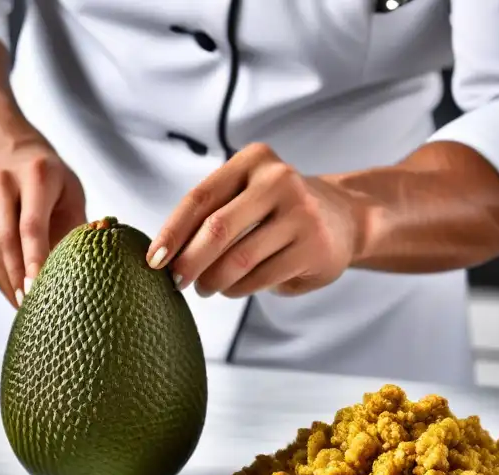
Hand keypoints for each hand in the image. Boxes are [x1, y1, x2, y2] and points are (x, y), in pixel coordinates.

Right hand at [0, 135, 86, 307]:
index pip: (32, 224)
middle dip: (20, 278)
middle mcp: (0, 184)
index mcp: (35, 174)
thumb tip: (87, 272)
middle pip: (8, 242)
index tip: (40, 286)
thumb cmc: (50, 183)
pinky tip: (15, 290)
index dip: (35, 258)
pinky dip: (0, 279)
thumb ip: (78, 230)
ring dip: (10, 284)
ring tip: (28, 306)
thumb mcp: (71, 195)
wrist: (6, 158)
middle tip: (34, 308)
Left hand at [146, 143, 371, 297]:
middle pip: (217, 230)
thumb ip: (210, 214)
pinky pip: (260, 278)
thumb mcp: (245, 196)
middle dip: (189, 262)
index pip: (200, 198)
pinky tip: (233, 289)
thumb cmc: (276, 211)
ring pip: (238, 260)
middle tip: (177, 282)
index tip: (153, 260)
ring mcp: (300, 214)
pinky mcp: (314, 248)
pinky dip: (238, 290)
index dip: (171, 232)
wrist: (345, 219)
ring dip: (213, 281)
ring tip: (206, 287)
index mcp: (253, 160)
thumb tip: (162, 254)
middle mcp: (279, 180)